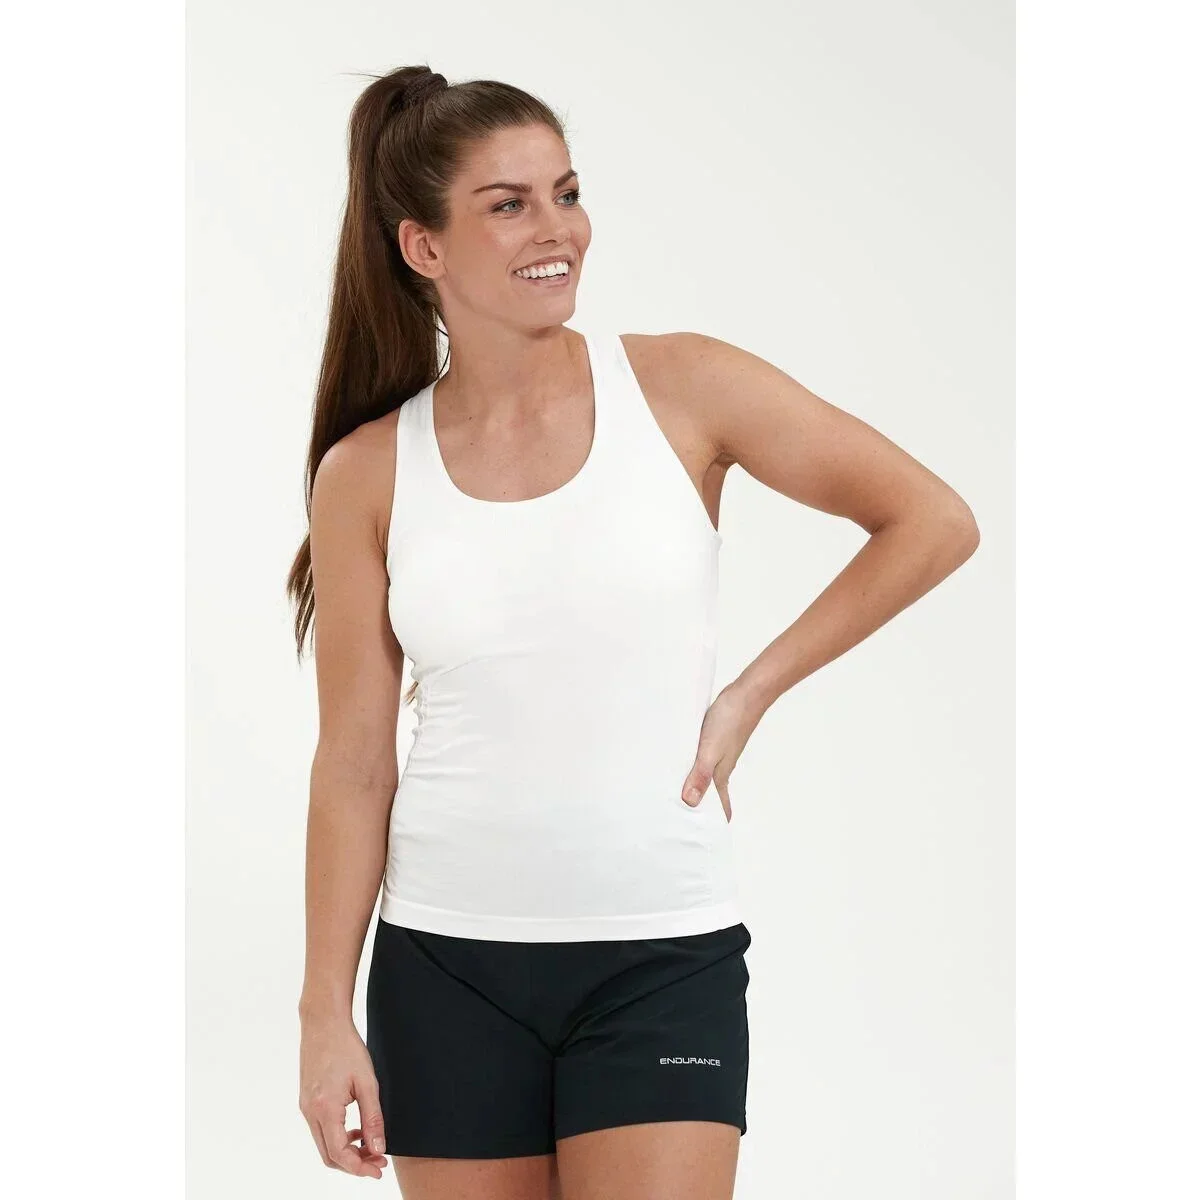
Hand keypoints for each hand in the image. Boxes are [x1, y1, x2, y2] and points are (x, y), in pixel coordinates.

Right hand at [299, 1013, 388, 1177]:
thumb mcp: (367, 1082)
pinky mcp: (306, 1101)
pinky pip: (320, 1130)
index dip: (360, 1167)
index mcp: (325, 1109)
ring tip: (371, 1145)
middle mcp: (310, 1112)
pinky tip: (355, 1129)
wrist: (323, 1022)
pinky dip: (338, 1137)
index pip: (340, 1154)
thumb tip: (379, 1147)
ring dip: (346, 1151)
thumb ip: (373, 1118)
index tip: (379, 1168)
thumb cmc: (346, 1047)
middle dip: (354, 1164)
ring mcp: (305, 1108)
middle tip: (378, 1161)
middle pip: (329, 1156)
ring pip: (324, 1145)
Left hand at [681, 681, 763, 822]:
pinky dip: (692, 764)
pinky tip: (681, 760)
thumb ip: (700, 776)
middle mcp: (721, 766)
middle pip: (711, 792)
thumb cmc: (731, 720)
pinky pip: (701, 758)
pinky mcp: (715, 738)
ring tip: (675, 793)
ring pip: (705, 775)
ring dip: (694, 784)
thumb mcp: (709, 751)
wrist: (747, 693)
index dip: (714, 821)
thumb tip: (689, 803)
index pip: (720, 805)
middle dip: (699, 806)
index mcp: (721, 774)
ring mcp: (719, 752)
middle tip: (681, 818)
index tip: (704, 836)